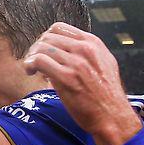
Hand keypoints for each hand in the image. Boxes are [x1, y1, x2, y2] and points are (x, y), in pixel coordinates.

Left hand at [22, 22, 140, 144]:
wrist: (113, 116)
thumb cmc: (106, 95)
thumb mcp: (104, 64)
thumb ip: (86, 54)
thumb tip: (64, 50)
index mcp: (93, 43)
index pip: (59, 28)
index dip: (46, 38)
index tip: (43, 51)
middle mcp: (85, 49)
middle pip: (47, 37)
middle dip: (36, 48)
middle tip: (34, 61)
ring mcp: (76, 62)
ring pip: (41, 47)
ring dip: (31, 57)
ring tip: (32, 68)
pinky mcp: (67, 77)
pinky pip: (39, 61)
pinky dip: (30, 64)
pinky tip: (31, 72)